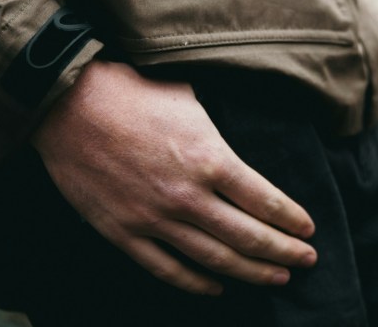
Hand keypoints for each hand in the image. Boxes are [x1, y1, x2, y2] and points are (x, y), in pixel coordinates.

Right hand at [30, 60, 317, 295]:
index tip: (308, 227)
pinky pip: (167, 269)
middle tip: (306, 260)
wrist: (69, 103)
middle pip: (248, 236)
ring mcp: (154, 219)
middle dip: (284, 251)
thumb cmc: (131, 90)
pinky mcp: (123, 232)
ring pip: (215, 259)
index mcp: (210, 158)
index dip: (291, 218)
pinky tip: (217, 287)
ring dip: (252, 272)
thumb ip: (217, 127)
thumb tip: (239, 131)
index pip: (265, 200)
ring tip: (277, 278)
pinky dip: (197, 284)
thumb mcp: (190, 95)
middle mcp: (188, 195)